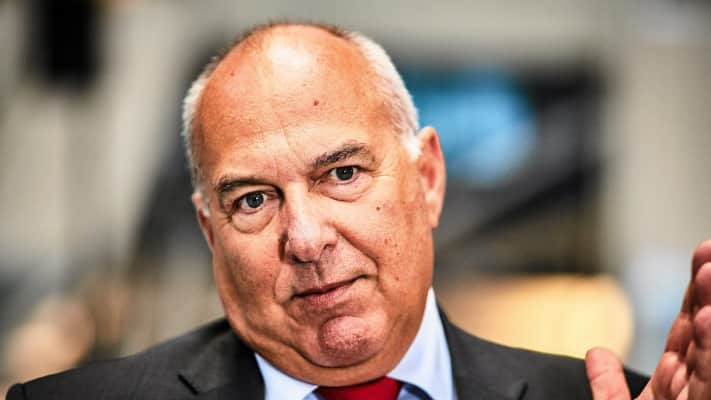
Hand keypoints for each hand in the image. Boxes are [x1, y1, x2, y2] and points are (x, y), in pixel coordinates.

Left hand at [585, 240, 710, 399]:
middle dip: (706, 291)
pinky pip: (707, 382)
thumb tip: (596, 353)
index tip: (700, 260)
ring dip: (710, 311)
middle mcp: (695, 389)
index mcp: (675, 386)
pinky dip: (708, 348)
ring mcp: (701, 399)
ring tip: (709, 273)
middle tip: (707, 249)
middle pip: (704, 331)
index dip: (693, 295)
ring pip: (709, 352)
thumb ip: (607, 386)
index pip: (687, 330)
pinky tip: (707, 318)